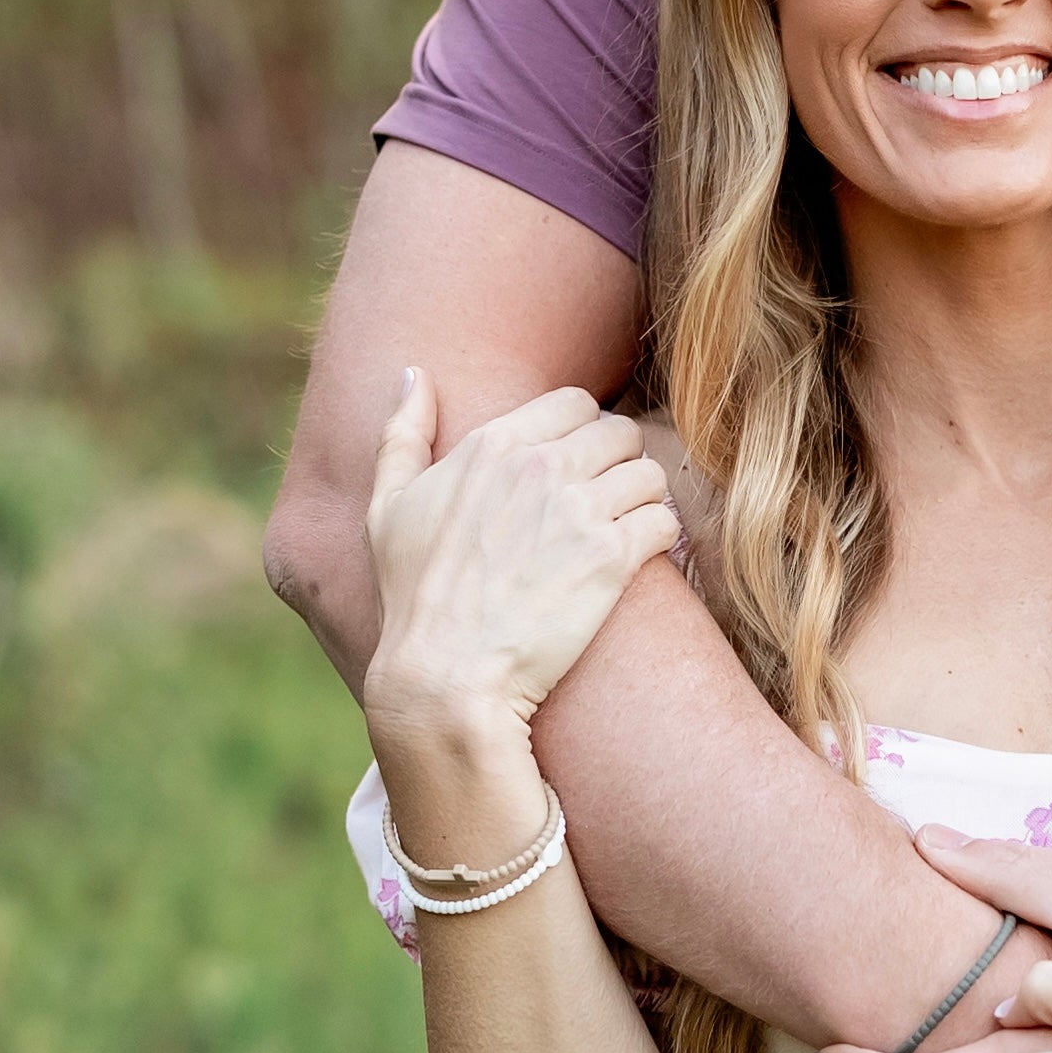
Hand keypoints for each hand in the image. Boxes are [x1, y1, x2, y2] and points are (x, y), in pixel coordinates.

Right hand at [360, 368, 679, 752]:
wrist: (445, 678)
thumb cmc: (413, 596)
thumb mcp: (387, 507)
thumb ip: (402, 434)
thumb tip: (412, 375)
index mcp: (491, 444)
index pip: (575, 402)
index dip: (584, 431)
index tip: (578, 466)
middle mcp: (538, 467)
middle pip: (620, 433)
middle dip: (619, 464)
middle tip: (606, 502)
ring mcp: (577, 510)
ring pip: (649, 474)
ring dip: (643, 500)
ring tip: (624, 530)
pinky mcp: (610, 558)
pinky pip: (664, 521)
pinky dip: (659, 537)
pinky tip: (637, 558)